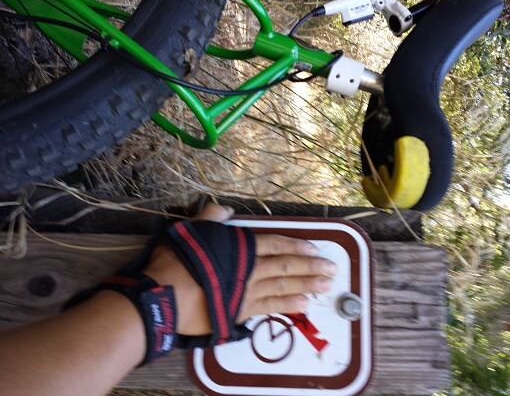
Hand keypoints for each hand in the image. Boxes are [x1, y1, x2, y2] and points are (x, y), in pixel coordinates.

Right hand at [144, 203, 336, 335]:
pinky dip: (289, 305)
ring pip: (284, 288)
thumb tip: (225, 210)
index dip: (297, 245)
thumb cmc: (174, 260)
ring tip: (326, 285)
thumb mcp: (190, 229)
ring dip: (308, 285)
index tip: (316, 248)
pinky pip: (271, 308)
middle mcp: (250, 270)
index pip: (275, 243)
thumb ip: (210, 217)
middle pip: (287, 267)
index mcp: (240, 248)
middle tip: (332, 269)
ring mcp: (247, 293)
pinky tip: (304, 304)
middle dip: (311, 267)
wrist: (163, 297)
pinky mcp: (240, 313)